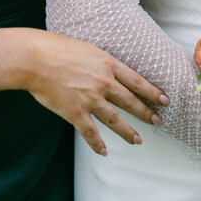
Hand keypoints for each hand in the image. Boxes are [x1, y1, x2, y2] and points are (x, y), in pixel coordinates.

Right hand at [21, 29, 168, 154]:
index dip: (153, 92)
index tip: (165, 100)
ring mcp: (90, 99)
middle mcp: (104, 83)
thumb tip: (111, 72)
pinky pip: (90, 132)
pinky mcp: (75, 112)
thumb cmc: (58, 49)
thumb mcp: (89, 49)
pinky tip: (104, 152)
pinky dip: (98, 144)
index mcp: (108, 65)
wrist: (35, 59)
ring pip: (115, 120)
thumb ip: (102, 63)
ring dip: (128, 132)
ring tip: (138, 140)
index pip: (138, 81)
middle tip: (158, 121)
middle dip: (147, 113)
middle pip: (131, 101)